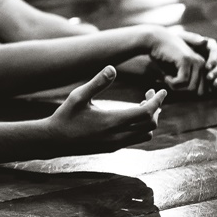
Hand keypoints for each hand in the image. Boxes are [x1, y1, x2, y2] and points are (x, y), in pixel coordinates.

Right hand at [44, 66, 165, 154]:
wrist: (54, 141)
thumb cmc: (65, 116)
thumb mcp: (78, 96)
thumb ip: (97, 82)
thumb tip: (113, 67)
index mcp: (112, 121)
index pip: (146, 113)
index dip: (157, 101)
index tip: (162, 91)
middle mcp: (117, 136)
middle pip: (150, 124)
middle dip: (155, 108)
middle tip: (149, 93)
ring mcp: (115, 144)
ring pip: (145, 134)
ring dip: (149, 120)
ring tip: (142, 105)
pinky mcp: (112, 148)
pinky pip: (135, 139)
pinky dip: (140, 128)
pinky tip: (130, 116)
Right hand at [146, 26, 212, 93]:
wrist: (154, 41)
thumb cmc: (164, 59)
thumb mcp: (178, 73)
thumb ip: (188, 83)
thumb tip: (198, 96)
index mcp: (203, 67)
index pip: (204, 91)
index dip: (188, 93)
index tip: (176, 85)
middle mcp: (202, 64)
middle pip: (199, 92)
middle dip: (184, 92)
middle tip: (172, 83)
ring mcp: (195, 61)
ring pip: (191, 88)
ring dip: (176, 87)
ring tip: (168, 78)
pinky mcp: (186, 60)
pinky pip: (182, 81)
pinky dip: (171, 82)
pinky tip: (165, 76)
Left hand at [176, 30, 216, 94]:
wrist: (171, 50)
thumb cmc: (177, 42)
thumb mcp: (183, 38)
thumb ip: (192, 38)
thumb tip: (203, 41)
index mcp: (210, 46)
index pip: (216, 53)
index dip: (213, 60)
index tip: (207, 67)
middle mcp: (215, 57)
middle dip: (216, 72)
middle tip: (209, 78)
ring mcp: (214, 67)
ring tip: (213, 86)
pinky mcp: (212, 76)